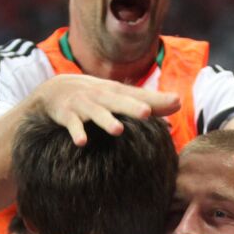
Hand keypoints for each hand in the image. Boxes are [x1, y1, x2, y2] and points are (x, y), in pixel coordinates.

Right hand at [34, 74, 179, 145]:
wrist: (54, 91)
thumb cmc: (96, 95)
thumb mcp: (120, 95)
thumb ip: (148, 100)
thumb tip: (178, 103)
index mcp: (116, 92)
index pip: (139, 95)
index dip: (157, 99)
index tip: (176, 102)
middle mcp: (101, 96)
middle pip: (119, 101)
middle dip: (132, 107)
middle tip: (147, 113)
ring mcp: (83, 105)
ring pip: (96, 113)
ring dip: (106, 120)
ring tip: (118, 130)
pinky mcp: (67, 115)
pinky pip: (72, 125)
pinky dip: (76, 132)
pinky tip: (82, 142)